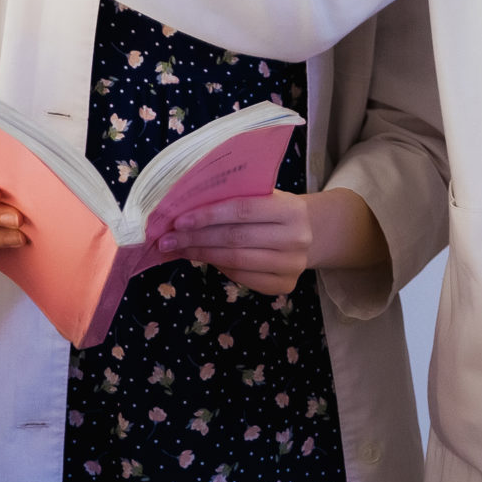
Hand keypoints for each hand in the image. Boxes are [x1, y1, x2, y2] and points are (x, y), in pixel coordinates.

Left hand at [156, 188, 389, 296]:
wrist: (313, 232)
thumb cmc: (277, 208)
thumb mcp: (265, 195)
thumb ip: (235, 198)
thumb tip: (186, 210)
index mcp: (291, 209)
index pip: (243, 211)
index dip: (208, 216)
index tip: (178, 220)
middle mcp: (295, 239)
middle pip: (235, 239)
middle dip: (196, 238)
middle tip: (168, 239)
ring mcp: (292, 266)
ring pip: (235, 262)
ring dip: (201, 254)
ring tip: (177, 249)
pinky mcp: (284, 286)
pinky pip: (241, 278)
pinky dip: (217, 267)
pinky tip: (201, 258)